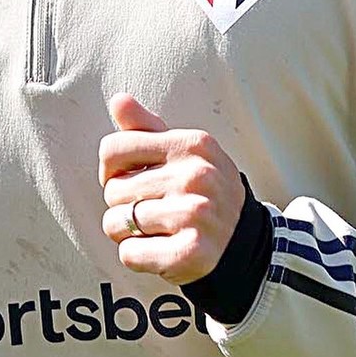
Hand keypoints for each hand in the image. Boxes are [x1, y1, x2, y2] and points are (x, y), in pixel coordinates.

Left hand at [98, 93, 244, 284]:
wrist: (245, 240)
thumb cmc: (203, 190)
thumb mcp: (185, 151)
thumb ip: (147, 127)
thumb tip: (119, 100)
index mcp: (191, 145)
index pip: (113, 149)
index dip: (110, 168)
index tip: (128, 178)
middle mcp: (195, 176)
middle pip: (112, 189)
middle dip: (121, 203)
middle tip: (148, 208)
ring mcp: (194, 214)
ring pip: (116, 223)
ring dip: (126, 232)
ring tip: (152, 229)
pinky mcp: (190, 253)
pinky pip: (130, 254)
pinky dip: (135, 256)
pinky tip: (157, 249)